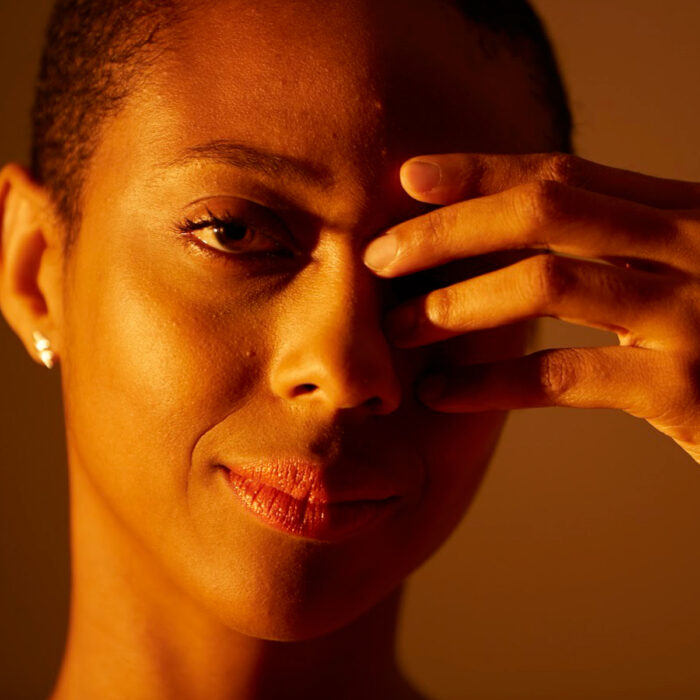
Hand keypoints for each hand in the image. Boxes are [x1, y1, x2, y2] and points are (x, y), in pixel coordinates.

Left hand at [363, 152, 699, 464]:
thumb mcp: (677, 275)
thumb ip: (614, 251)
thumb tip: (504, 248)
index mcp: (684, 210)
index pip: (566, 172)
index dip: (480, 171)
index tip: (408, 178)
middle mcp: (694, 243)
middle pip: (545, 211)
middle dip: (448, 231)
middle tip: (378, 258)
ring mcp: (695, 313)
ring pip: (549, 284)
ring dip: (457, 305)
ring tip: (399, 329)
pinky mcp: (690, 389)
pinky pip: (564, 376)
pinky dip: (491, 385)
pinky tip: (441, 395)